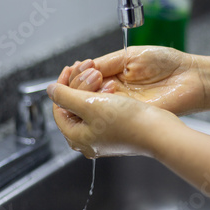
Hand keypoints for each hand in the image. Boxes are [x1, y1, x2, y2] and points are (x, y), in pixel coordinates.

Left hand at [47, 82, 182, 158]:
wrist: (159, 132)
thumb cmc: (127, 122)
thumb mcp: (89, 104)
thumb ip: (65, 96)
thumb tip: (50, 90)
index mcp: (77, 137)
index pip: (58, 109)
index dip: (61, 86)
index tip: (68, 69)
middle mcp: (88, 140)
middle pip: (74, 107)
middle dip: (80, 85)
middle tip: (90, 71)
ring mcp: (104, 137)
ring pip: (90, 106)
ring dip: (94, 88)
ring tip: (103, 78)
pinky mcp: (118, 131)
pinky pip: (104, 110)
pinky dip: (105, 96)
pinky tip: (114, 87)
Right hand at [66, 46, 207, 114]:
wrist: (191, 78)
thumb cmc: (168, 63)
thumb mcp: (131, 55)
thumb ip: (107, 62)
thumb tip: (83, 67)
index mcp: (114, 75)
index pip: (85, 78)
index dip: (77, 75)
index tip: (73, 68)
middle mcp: (115, 93)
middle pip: (84, 94)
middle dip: (79, 84)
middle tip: (88, 75)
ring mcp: (121, 106)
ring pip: (93, 105)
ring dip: (88, 94)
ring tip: (96, 82)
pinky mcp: (130, 117)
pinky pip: (109, 115)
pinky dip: (102, 106)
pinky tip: (104, 93)